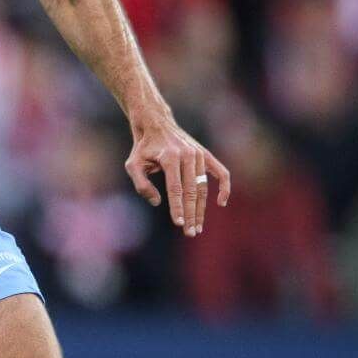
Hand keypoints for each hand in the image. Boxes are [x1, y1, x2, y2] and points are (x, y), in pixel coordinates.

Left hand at [124, 111, 230, 236]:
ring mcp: (198, 154)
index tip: (179, 223)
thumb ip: (141, 184)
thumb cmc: (143, 148)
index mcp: (170, 157)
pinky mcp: (205, 155)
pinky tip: (221, 203)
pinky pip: (221, 172)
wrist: (156, 124)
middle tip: (190, 233)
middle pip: (192, 191)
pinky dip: (224, 187)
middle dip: (191, 214)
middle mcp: (187, 155)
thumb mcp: (132, 164)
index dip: (177, 207)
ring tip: (198, 227)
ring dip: (202, 208)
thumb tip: (157, 202)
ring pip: (203, 187)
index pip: (176, 188)